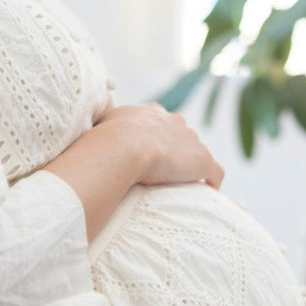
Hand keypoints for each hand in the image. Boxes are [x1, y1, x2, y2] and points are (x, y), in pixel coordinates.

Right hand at [100, 103, 223, 189]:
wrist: (124, 146)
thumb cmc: (105, 139)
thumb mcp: (100, 125)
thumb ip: (102, 126)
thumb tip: (90, 132)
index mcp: (152, 113)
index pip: (161, 122)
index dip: (158, 138)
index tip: (153, 153)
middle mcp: (174, 121)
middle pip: (182, 135)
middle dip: (178, 150)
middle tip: (168, 172)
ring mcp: (191, 141)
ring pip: (198, 151)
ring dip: (193, 166)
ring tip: (187, 186)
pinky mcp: (202, 160)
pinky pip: (215, 171)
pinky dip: (214, 180)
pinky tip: (209, 192)